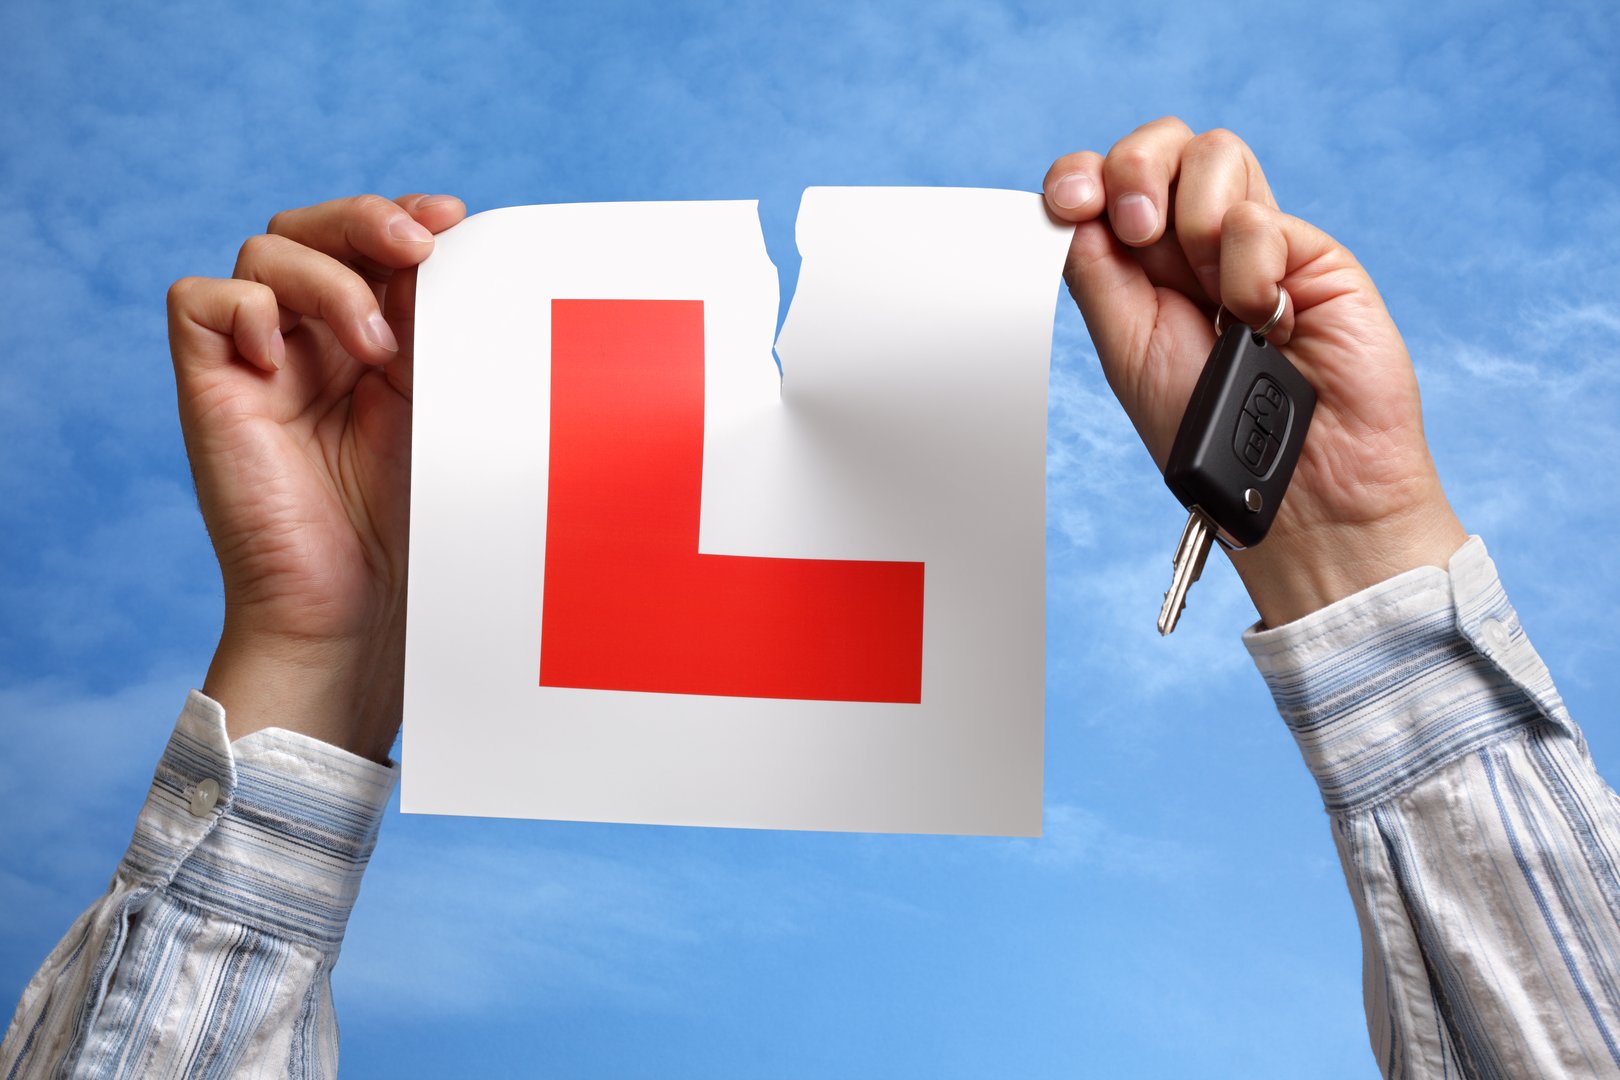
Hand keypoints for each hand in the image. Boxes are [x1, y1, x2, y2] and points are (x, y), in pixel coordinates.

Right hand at [168, 193, 465, 760]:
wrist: (361, 612)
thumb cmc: (414, 528)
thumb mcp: (444, 409)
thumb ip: (441, 330)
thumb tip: (456, 245)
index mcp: (376, 343)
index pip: (373, 245)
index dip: (404, 217)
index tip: (454, 219)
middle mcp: (314, 344)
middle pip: (314, 228)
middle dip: (366, 220)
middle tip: (417, 245)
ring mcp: (262, 363)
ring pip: (265, 251)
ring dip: (327, 278)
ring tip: (374, 348)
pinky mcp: (213, 389)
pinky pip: (198, 301)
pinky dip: (244, 309)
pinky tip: (286, 361)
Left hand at [1043, 118, 1466, 626]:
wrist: (1294, 481)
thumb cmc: (1207, 431)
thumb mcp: (1127, 349)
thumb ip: (1100, 272)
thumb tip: (1072, 206)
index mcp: (1138, 267)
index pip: (1103, 184)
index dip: (1081, 175)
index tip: (1070, 201)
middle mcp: (1194, 243)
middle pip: (1158, 146)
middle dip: (1136, 172)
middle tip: (1142, 233)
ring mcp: (1254, 242)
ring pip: (1215, 153)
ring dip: (1198, 223)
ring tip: (1216, 301)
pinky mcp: (1309, 251)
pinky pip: (1260, 215)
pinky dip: (1249, 271)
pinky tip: (1265, 323)